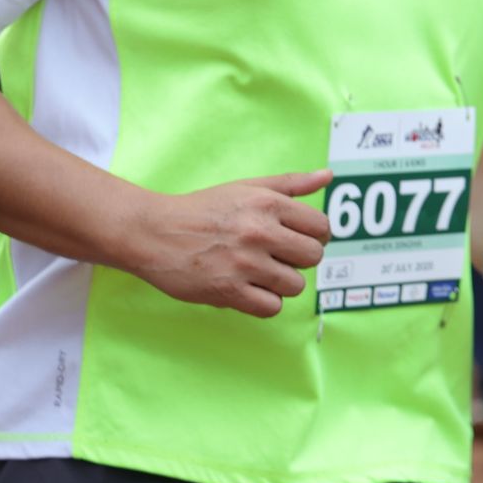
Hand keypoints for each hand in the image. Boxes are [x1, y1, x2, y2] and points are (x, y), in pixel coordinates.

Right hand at [121, 171, 334, 318]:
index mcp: (267, 203)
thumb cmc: (203, 209)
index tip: (298, 239)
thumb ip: (291, 184)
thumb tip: (328, 175)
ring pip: (295, 285)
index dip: (315, 235)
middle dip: (300, 259)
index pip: (321, 227)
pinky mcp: (228, 291)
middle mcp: (259, 231)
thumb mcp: (247, 187)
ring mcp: (244, 263)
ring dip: (282, 283)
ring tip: (260, 272)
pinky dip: (264, 302)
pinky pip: (272, 307)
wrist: (154, 232)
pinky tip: (249, 289)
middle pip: (313, 257)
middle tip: (278, 256)